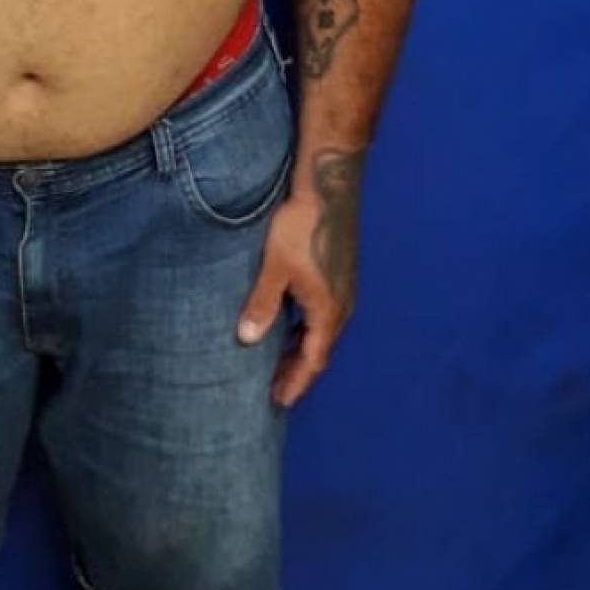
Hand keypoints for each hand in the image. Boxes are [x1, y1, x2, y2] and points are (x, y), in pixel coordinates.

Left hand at [236, 179, 359, 408]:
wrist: (328, 187)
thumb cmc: (300, 227)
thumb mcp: (275, 268)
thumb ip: (262, 305)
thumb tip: (246, 339)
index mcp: (327, 310)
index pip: (312, 360)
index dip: (295, 382)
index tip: (280, 401)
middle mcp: (341, 305)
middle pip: (319, 349)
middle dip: (296, 370)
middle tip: (273, 389)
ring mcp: (343, 289)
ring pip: (321, 331)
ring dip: (301, 349)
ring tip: (277, 362)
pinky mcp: (339, 273)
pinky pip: (323, 314)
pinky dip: (306, 329)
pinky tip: (289, 324)